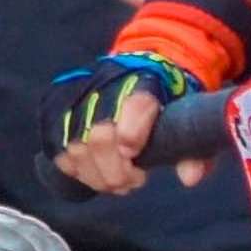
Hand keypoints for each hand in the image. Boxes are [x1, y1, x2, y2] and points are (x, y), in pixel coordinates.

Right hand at [46, 56, 194, 195]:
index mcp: (147, 82)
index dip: (132, 133)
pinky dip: (72, 167)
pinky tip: (90, 173)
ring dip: (95, 175)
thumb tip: (189, 179)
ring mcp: (81, 94)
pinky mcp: (60, 104)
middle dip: (114, 170)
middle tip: (130, 182)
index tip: (135, 157)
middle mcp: (109, 84)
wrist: (140, 68)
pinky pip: (56, 145)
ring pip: (75, 145)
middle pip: (99, 134)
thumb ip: (194, 152)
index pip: (135, 104)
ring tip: (114, 182)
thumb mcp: (188, 121)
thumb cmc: (166, 102)